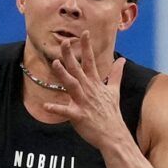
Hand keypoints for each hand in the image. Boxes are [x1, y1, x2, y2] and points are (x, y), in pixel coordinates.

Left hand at [46, 32, 128, 150]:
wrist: (114, 135)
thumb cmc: (111, 113)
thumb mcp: (114, 91)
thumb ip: (116, 74)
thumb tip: (122, 59)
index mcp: (96, 84)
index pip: (90, 61)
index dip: (87, 47)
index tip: (84, 33)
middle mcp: (89, 90)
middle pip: (78, 70)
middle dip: (71, 56)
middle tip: (64, 42)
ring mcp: (84, 102)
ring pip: (72, 85)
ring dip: (63, 74)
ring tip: (55, 63)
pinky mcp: (79, 116)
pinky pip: (66, 112)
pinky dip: (56, 109)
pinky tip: (45, 106)